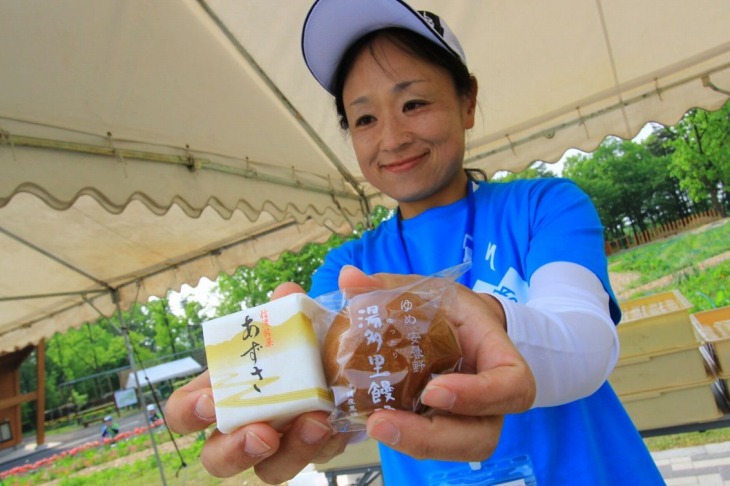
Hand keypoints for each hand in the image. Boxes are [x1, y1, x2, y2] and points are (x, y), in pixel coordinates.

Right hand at [164, 282, 350, 483]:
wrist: (348, 359)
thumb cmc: (305, 340)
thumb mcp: (299, 318)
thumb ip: (291, 306)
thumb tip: (288, 291)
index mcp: (225, 390)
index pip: (184, 411)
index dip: (188, 412)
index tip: (209, 403)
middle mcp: (245, 423)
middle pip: (217, 459)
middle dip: (235, 451)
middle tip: (263, 433)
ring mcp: (280, 443)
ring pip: (269, 471)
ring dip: (291, 453)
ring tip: (316, 423)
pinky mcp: (314, 449)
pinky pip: (316, 458)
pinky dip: (328, 442)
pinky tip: (340, 421)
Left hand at [338, 266, 535, 461]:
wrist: (461, 327)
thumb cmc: (452, 309)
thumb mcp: (429, 291)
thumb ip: (390, 286)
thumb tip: (350, 278)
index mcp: (497, 356)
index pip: (514, 386)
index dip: (480, 396)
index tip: (432, 390)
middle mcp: (492, 398)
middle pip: (482, 436)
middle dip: (434, 437)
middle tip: (384, 421)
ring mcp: (471, 419)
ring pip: (459, 449)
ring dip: (415, 444)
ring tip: (375, 425)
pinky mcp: (446, 428)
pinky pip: (434, 445)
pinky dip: (405, 439)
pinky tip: (373, 422)